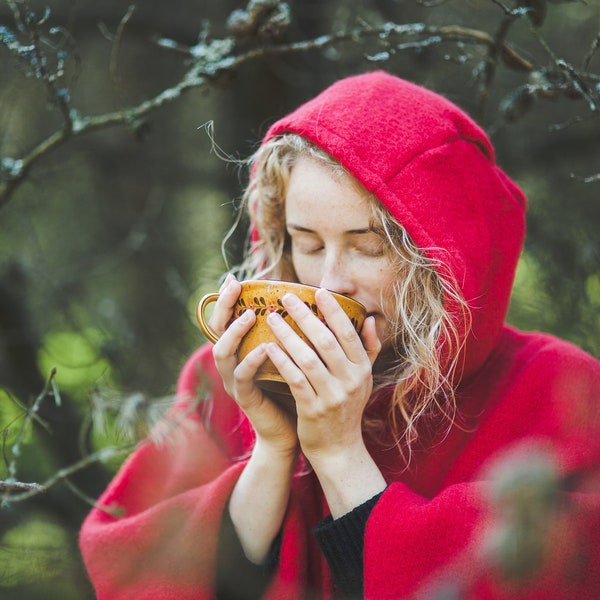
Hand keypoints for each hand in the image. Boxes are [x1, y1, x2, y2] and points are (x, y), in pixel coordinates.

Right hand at [210, 274, 297, 456]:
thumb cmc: (297, 388)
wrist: (295, 430)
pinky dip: (251, 361)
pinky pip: (242, 378)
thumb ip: (298, 332)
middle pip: (217, 330)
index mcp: (243, 350)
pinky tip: (265, 349)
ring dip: (234, 332)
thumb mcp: (296, 355)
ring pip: (223, 353)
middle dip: (224, 306)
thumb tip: (314, 303)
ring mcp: (235, 381)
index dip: (228, 299)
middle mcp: (233, 363)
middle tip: (233, 286)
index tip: (234, 278)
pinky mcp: (245, 398)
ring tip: (249, 314)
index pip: (229, 319)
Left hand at [264, 288, 385, 515]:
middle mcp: (351, 381)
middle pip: (326, 340)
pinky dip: (281, 361)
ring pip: (308, 358)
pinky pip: (295, 379)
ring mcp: (332, 396)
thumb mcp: (364, 380)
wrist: (339, 450)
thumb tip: (370, 319)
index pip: (349, 333)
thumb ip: (368, 349)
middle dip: (305, 316)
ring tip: (271, 317)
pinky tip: (268, 347)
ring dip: (288, 335)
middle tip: (286, 297)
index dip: (334, 311)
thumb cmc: (347, 409)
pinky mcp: (313, 409)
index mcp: (362, 369)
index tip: (319, 291)